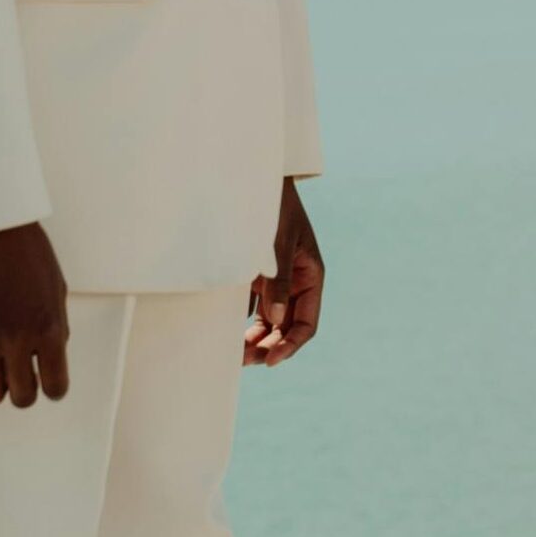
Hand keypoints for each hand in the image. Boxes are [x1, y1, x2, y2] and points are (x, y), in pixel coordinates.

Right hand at [0, 222, 69, 406]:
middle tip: (21, 373)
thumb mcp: (57, 290)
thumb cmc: (28, 252)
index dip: (53, 388)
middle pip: (22, 398)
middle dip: (24, 391)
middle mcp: (18, 338)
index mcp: (49, 329)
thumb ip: (57, 327)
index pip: (56, 388)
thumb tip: (52, 356)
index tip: (47, 378)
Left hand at [246, 177, 324, 366]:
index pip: (306, 324)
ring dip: (254, 339)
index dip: (290, 345)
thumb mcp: (277, 240)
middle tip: (243, 361)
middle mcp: (296, 283)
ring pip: (269, 322)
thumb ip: (278, 281)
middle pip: (286, 328)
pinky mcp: (256, 275)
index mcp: (311, 276)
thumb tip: (275, 323)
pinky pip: (252, 308)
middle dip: (268, 347)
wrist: (252, 174)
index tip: (270, 360)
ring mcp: (276, 280)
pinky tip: (224, 332)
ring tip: (234, 354)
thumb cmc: (271, 204)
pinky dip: (240, 322)